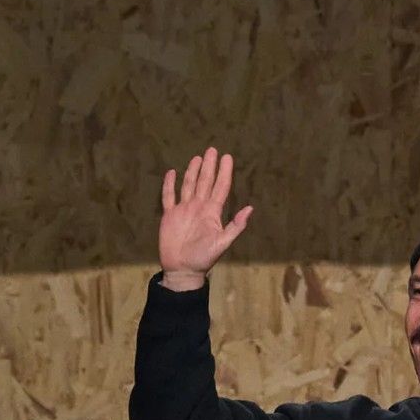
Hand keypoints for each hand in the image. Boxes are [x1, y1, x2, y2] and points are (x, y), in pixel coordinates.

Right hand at [157, 147, 253, 285]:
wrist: (182, 270)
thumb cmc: (203, 258)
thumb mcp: (222, 242)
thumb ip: (235, 226)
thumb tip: (250, 208)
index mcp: (212, 212)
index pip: (220, 187)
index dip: (224, 172)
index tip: (227, 157)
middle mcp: (199, 207)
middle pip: (205, 182)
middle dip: (209, 166)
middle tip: (212, 150)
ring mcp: (184, 210)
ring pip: (189, 185)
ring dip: (193, 172)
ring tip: (198, 158)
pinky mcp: (170, 215)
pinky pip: (169, 196)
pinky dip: (170, 185)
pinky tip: (172, 173)